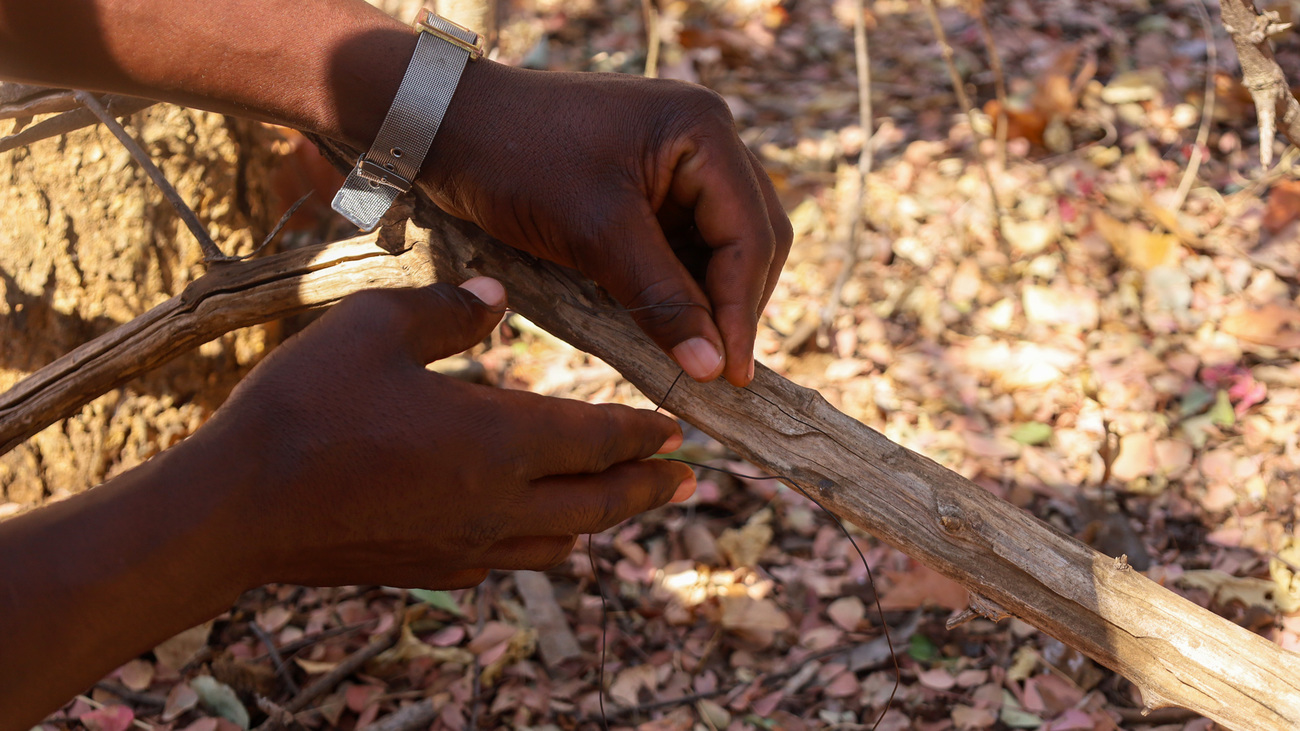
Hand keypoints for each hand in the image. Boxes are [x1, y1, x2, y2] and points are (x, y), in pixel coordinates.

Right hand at [192, 278, 694, 588]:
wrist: (233, 510)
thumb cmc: (305, 409)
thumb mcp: (377, 328)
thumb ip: (451, 309)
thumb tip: (497, 296)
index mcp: (498, 441)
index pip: (598, 439)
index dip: (642, 433)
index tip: (677, 428)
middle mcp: (498, 504)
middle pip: (600, 504)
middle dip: (648, 489)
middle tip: (686, 480)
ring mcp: (466, 548)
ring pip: (561, 541)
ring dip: (599, 520)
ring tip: (618, 504)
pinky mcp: (431, 571)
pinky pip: (510, 560)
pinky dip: (540, 541)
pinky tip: (531, 527)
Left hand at [423, 63, 792, 385]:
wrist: (446, 127)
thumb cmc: (517, 160)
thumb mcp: (595, 233)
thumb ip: (661, 298)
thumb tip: (713, 367)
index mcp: (702, 132)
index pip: (751, 233)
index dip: (742, 309)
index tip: (730, 374)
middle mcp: (702, 140)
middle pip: (751, 237)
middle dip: (734, 304)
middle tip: (717, 370)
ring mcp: (676, 162)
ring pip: (720, 247)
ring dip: (708, 300)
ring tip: (692, 356)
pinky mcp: (648, 186)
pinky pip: (683, 244)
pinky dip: (678, 287)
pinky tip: (665, 326)